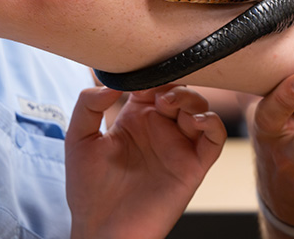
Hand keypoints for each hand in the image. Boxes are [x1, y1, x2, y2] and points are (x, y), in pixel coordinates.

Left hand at [66, 85, 225, 238]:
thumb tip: (111, 82)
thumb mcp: (78, 139)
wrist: (100, 230)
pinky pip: (215, 139)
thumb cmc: (88, 190)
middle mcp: (160, 130)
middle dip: (175, 84)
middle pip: (182, 91)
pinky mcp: (192, 167)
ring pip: (200, 109)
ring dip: (192, 99)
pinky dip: (213, 123)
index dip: (154, 73)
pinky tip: (196, 120)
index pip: (155, 83)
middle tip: (159, 93)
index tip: (145, 71)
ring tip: (170, 105)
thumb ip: (87, 105)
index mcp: (136, 119)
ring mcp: (178, 148)